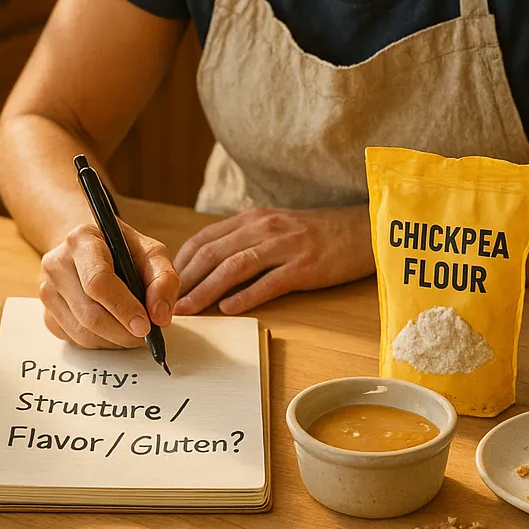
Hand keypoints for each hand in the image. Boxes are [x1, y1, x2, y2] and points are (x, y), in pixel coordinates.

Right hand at [39, 221, 178, 348]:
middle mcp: (57, 264)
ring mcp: (47, 290)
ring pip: (82, 333)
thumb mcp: (150, 252)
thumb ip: (163, 279)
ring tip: (134, 332)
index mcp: (81, 240)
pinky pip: (75, 340)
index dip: (123, 308)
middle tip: (147, 335)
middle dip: (123, 332)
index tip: (145, 325)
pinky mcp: (46, 313)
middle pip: (90, 314)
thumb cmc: (121, 248)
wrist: (88, 247)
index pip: (98, 281)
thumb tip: (160, 317)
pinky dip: (101, 343)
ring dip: (114, 341)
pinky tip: (114, 329)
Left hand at [172, 206, 373, 315]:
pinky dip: (246, 296)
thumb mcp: (276, 227)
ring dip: (207, 290)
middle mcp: (264, 228)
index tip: (165, 283)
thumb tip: (212, 266)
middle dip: (187, 279)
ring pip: (235, 267)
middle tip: (166, 302)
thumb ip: (246, 241)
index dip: (182, 262)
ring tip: (190, 309)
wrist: (363, 229)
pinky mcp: (305, 266)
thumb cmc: (318, 233)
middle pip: (214, 253)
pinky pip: (269, 282)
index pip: (206, 238)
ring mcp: (285, 247)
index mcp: (254, 219)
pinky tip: (229, 309)